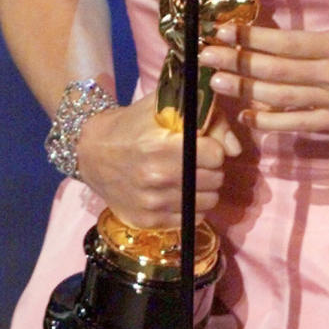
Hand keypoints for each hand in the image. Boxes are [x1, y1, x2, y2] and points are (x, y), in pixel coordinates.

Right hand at [75, 92, 240, 228]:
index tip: (203, 144)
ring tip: (188, 176)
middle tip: (196, 160)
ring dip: (204, 188)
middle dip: (211, 168)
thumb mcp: (167, 106)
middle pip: (215, 179)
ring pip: (208, 202)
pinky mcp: (147, 222)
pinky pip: (192, 218)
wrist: (92, 154)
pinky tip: (178, 192)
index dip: (213, 147)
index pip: (215, 155)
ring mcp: (150, 203)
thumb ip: (208, 118)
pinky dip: (192, 206)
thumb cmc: (134, 125)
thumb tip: (235, 149)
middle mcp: (155, 178)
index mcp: (159, 146)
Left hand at [199, 0, 328, 134]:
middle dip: (235, 64)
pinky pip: (299, 125)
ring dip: (245, 92)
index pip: (284, 43)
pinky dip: (272, 122)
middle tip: (203, 58)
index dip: (249, 40)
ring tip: (216, 84)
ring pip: (280, 99)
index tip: (221, 33)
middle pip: (273, 71)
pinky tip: (248, 117)